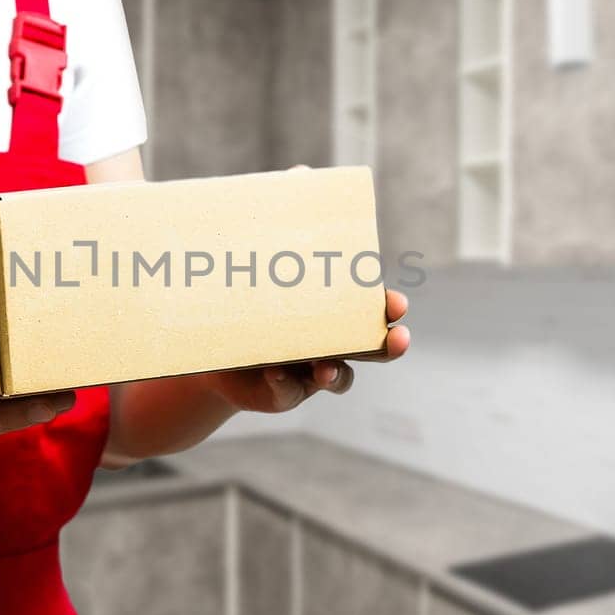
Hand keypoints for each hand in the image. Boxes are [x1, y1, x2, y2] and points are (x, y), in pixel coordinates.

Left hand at [203, 289, 410, 413]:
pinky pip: (289, 389)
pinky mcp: (285, 392)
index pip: (370, 310)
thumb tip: (270, 223)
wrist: (215, 350)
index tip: (398, 304)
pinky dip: (284, 382)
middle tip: (398, 340)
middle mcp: (331, 346)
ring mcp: (311, 373)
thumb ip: (272, 270)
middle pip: (371, 349)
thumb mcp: (260, 284)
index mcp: (334, 316)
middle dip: (388, 345)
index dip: (388, 308)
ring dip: (334, 372)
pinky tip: (275, 372)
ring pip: (337, 376)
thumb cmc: (247, 309)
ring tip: (324, 369)